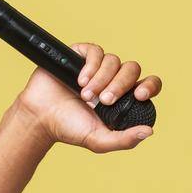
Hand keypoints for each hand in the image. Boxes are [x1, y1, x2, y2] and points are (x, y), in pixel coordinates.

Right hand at [12, 42, 160, 153]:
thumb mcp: (100, 141)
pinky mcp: (81, 55)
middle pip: (132, 70)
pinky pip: (96, 52)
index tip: (140, 96)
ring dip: (101, 79)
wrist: (41, 118)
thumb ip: (125, 140)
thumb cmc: (70, 129)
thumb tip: (149, 132)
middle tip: (104, 101)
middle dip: (120, 85)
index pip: (148, 85)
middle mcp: (114, 80)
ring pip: (114, 61)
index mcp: (124, 98)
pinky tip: (80, 81)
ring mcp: (98, 67)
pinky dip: (91, 66)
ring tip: (85, 95)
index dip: (150, 86)